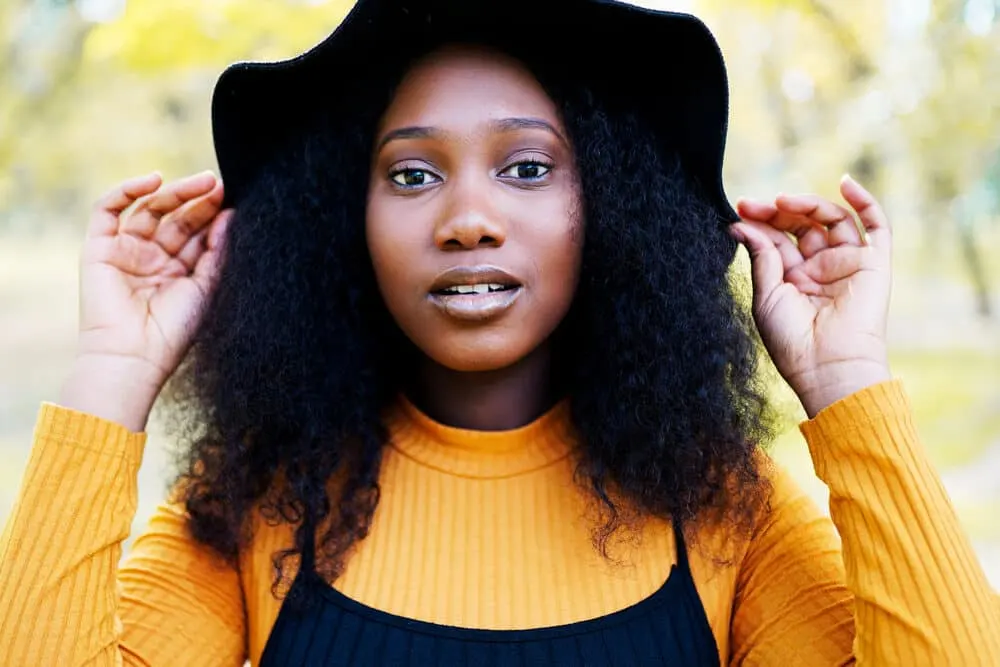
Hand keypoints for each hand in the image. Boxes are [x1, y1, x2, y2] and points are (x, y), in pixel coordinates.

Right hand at [61, 171, 231, 429]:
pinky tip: (155, 180)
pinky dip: (128, 190)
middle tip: (218, 184)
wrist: (134, 355)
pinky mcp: (99, 247)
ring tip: (203, 182)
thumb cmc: (174, 330)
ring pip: (149, 208)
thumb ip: (217, 250)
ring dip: (174, 191)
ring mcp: (125, 250)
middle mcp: (151, 257)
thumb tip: (231, 215)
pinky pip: (108, 209)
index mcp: (177, 269)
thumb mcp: (205, 287)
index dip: (211, 212)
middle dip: (197, 198)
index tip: (232, 197)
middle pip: (175, 216)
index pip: (195, 232)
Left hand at [730, 175, 892, 417]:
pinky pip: (876, 226)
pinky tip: (845, 182)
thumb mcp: (767, 296)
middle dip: (778, 211)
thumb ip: (761, 257)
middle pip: (803, 225)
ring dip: (808, 205)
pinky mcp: (874, 263)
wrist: (827, 366)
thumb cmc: (792, 341)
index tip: (740, 210)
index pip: (778, 239)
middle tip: (754, 205)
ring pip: (831, 220)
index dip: (760, 222)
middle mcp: (822, 268)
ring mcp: (848, 263)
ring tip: (783, 201)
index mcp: (794, 278)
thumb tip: (741, 225)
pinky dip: (864, 201)